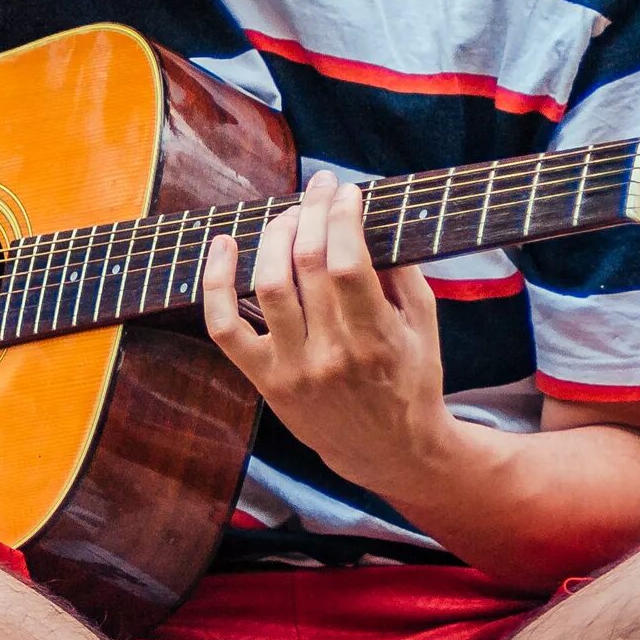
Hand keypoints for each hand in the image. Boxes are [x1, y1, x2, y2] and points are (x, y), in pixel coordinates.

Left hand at [200, 173, 454, 495]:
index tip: (346, 191)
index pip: (349, 264)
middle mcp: (331, 355)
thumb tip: (371, 215)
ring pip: (267, 284)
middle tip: (318, 187)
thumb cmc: (410, 380)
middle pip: (307, 264)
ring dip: (274, 235)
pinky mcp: (264, 379)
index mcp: (377, 341)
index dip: (342, 217)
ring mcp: (292, 368)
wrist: (387, 452)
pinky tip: (223, 244)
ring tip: (288, 213)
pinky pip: (224, 326)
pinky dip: (215, 282)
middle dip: (312, 211)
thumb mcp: (425, 328)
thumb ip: (404, 274)